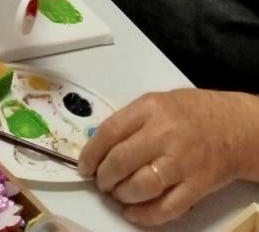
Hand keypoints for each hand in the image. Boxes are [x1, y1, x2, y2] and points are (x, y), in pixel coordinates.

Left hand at [78, 89, 258, 225]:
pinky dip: (145, 215)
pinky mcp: (197, 186)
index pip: (110, 132)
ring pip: (142, 186)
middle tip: (100, 182)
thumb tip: (99, 147)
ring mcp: (182, 162)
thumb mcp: (156, 103)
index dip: (91, 153)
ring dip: (122, 195)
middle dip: (104, 177)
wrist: (234, 127)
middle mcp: (165, 134)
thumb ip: (130, 121)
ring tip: (116, 194)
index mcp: (150, 108)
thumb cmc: (190, 112)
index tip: (83, 166)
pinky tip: (132, 213)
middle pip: (122, 161)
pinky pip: (167, 208)